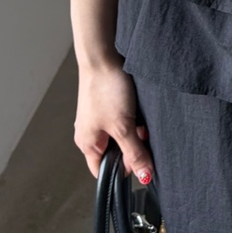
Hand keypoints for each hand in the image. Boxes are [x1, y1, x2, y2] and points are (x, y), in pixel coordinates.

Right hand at [74, 59, 153, 181]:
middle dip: (132, 147)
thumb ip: (134, 152)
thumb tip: (144, 177)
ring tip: (140, 120)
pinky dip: (133, 118)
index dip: (123, 170)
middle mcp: (90, 133)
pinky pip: (123, 120)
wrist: (103, 56)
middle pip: (115, 153)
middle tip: (141, 134)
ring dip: (134, 131)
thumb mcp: (123, 126)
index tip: (140, 160)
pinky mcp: (107, 105)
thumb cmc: (105, 89)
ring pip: (121, 136)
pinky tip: (138, 110)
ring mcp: (98, 118)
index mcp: (87, 144)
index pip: (103, 172)